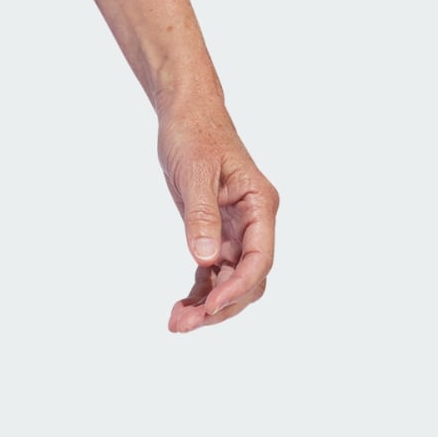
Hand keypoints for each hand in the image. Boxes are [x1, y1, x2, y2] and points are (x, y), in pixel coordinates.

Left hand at [157, 102, 278, 331]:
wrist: (185, 112)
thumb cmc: (194, 132)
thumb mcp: (194, 171)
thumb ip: (202, 215)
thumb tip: (207, 259)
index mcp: (259, 204)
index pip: (260, 258)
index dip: (239, 287)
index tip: (211, 306)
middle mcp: (254, 221)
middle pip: (249, 278)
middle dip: (221, 305)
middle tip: (184, 324)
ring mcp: (237, 229)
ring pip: (232, 280)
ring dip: (209, 304)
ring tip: (177, 323)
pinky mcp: (217, 231)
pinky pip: (214, 271)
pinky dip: (201, 290)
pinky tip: (182, 307)